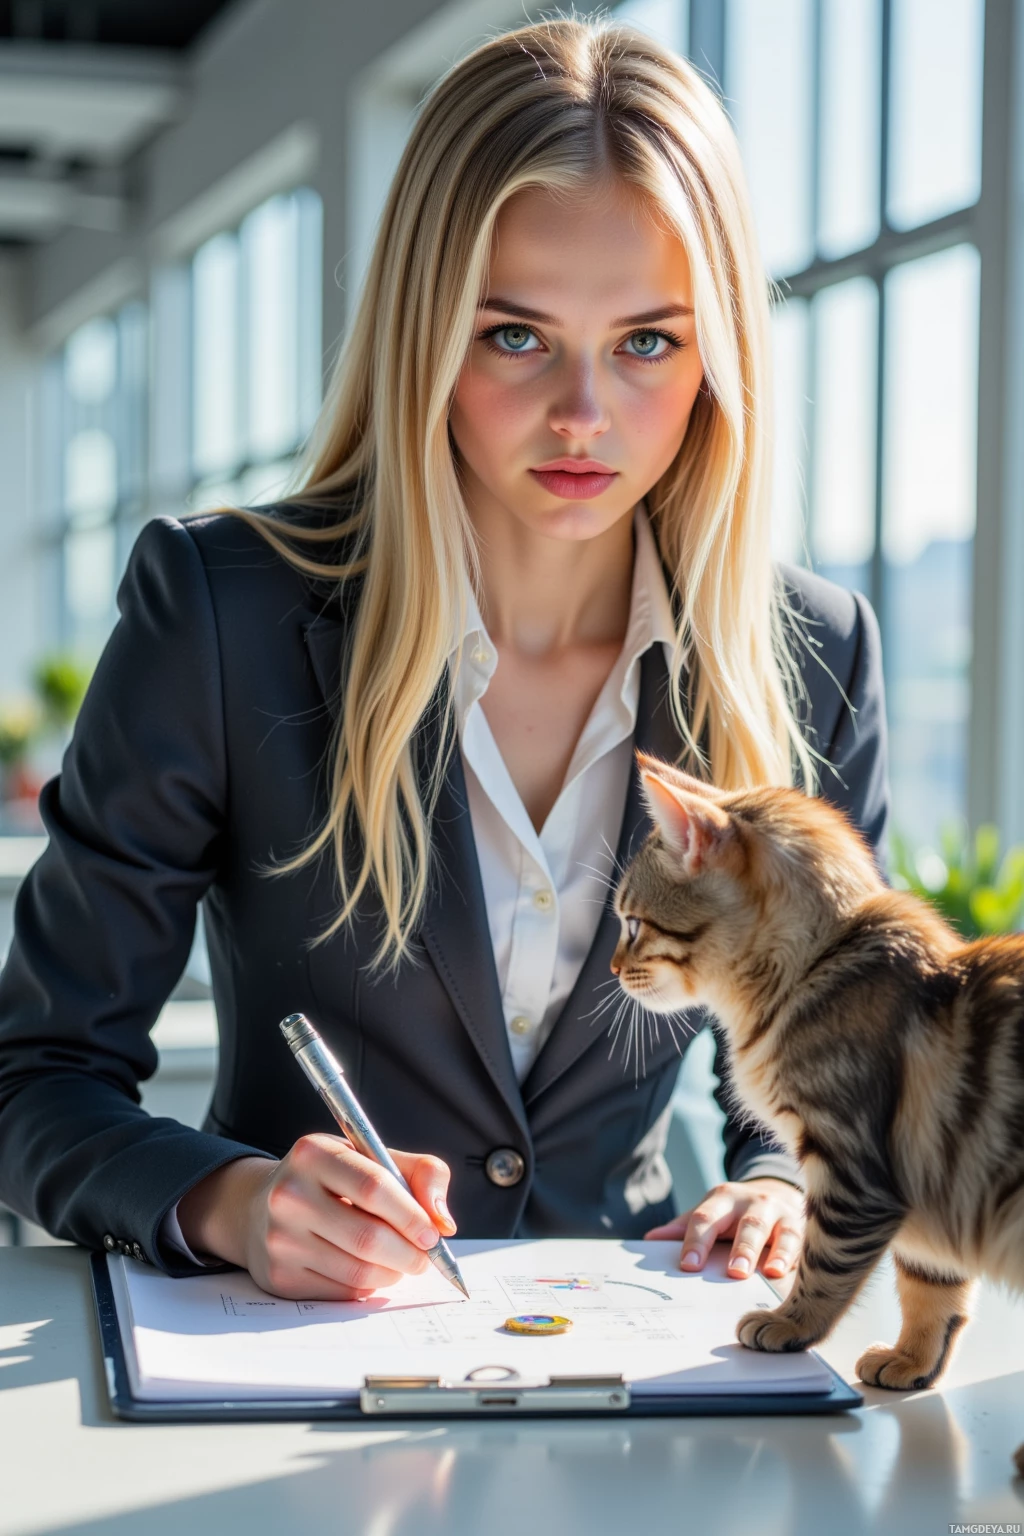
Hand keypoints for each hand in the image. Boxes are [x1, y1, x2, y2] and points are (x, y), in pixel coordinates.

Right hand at [176, 1136, 456, 1300]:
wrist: (260, 1206)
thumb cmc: (330, 1180)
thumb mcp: (370, 1157)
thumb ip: (420, 1173)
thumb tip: (444, 1221)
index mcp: (313, 1153)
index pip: (373, 1186)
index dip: (411, 1215)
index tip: (434, 1233)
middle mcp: (289, 1194)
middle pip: (367, 1237)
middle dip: (409, 1254)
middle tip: (425, 1257)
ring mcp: (280, 1238)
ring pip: (357, 1271)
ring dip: (392, 1273)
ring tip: (399, 1262)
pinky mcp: (279, 1277)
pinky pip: (341, 1293)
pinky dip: (367, 1287)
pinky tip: (368, 1270)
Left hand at [644, 1177, 804, 1280]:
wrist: (777, 1192)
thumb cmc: (735, 1212)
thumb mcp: (711, 1213)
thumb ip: (685, 1228)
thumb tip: (650, 1242)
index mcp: (724, 1198)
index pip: (707, 1218)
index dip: (697, 1242)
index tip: (688, 1266)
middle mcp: (755, 1203)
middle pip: (748, 1224)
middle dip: (742, 1247)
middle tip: (735, 1272)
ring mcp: (783, 1215)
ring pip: (783, 1232)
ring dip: (778, 1252)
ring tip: (771, 1272)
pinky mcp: (806, 1228)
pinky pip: (808, 1244)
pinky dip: (803, 1258)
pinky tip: (800, 1274)